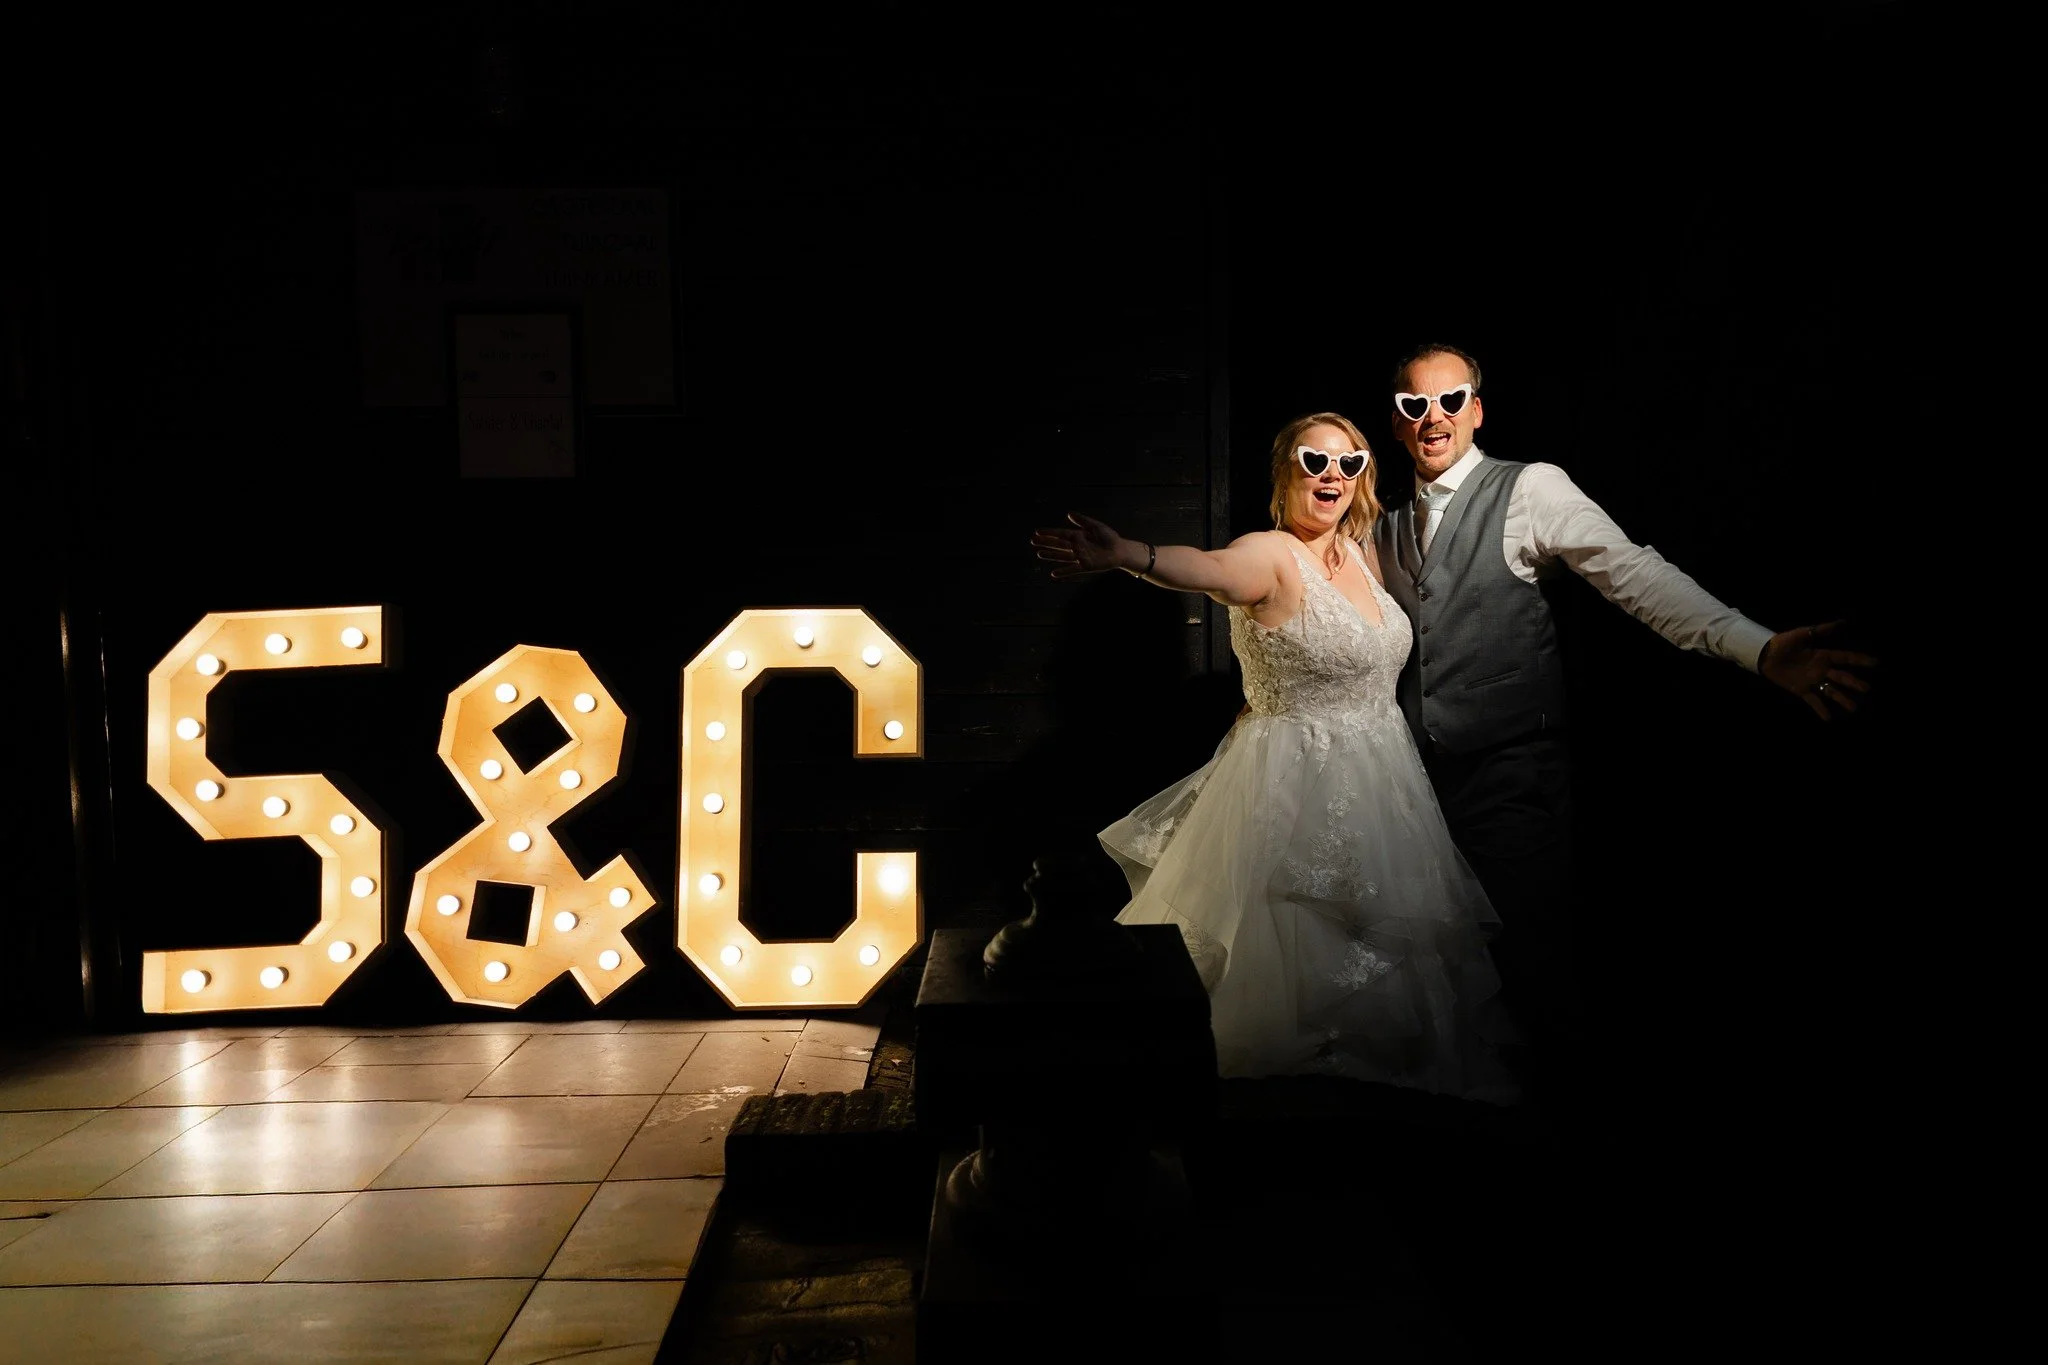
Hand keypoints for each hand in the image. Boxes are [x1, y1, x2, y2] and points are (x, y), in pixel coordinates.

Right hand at [1031, 511, 1125, 578]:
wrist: (1120, 549)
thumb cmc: (1108, 537)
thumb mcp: (1095, 526)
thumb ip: (1082, 520)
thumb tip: (1068, 513)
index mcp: (1078, 536)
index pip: (1061, 534)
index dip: (1049, 533)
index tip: (1037, 531)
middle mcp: (1077, 547)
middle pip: (1059, 545)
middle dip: (1046, 543)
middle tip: (1033, 541)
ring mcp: (1080, 557)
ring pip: (1062, 556)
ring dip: (1051, 556)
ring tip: (1039, 554)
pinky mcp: (1086, 566)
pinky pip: (1073, 570)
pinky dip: (1063, 573)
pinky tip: (1053, 574)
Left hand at [1759, 620, 1878, 720]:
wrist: (1765, 654)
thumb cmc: (1784, 642)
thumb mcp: (1803, 634)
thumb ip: (1822, 630)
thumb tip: (1843, 622)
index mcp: (1823, 655)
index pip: (1846, 658)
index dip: (1860, 660)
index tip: (1876, 663)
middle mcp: (1821, 669)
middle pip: (1841, 677)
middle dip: (1854, 683)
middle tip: (1866, 689)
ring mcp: (1812, 681)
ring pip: (1831, 691)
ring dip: (1842, 699)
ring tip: (1853, 708)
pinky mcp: (1801, 690)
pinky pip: (1813, 701)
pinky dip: (1821, 710)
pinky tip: (1829, 719)